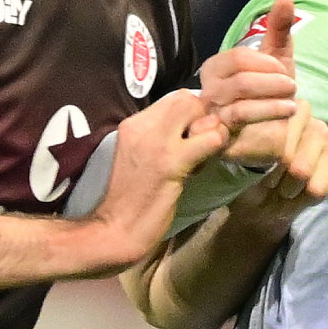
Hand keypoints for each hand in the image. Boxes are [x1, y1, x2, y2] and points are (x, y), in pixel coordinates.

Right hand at [71, 85, 232, 272]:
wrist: (111, 231)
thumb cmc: (127, 202)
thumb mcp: (136, 158)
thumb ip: (157, 139)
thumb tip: (188, 129)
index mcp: (131, 124)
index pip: (173, 99)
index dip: (190, 115)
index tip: (191, 137)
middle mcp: (141, 126)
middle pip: (187, 98)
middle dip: (202, 118)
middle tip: (200, 145)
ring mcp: (155, 142)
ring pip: (199, 110)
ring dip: (211, 132)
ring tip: (201, 157)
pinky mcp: (170, 162)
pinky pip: (209, 138)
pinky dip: (217, 146)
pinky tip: (202, 167)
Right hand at [198, 1, 327, 202]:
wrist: (274, 134)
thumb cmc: (269, 94)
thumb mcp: (277, 59)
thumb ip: (278, 29)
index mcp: (215, 68)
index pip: (238, 58)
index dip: (266, 63)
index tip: (283, 70)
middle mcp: (208, 91)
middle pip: (240, 80)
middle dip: (272, 83)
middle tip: (291, 87)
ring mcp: (211, 117)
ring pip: (240, 103)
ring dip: (273, 101)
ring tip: (293, 103)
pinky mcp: (220, 138)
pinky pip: (240, 123)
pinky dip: (268, 114)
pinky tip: (286, 113)